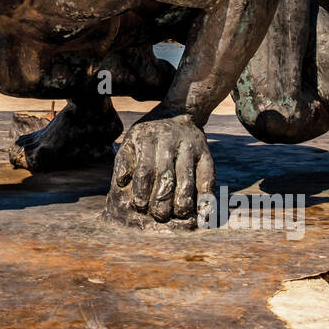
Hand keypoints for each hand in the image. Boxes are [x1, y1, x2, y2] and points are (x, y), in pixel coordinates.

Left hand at [105, 115, 213, 229]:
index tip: (140, 206)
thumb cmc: (149, 135)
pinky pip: (208, 176)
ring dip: (183, 200)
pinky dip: (205, 194)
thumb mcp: (131, 140)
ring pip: (187, 178)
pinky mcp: (206, 153)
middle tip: (159, 215)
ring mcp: (190, 147)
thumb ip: (124, 160)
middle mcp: (170, 142)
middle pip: (167, 176)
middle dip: (162, 200)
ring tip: (178, 214)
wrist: (178, 113)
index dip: (142, 190)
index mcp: (149, 140)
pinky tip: (201, 208)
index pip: (145, 170)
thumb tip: (121, 182)